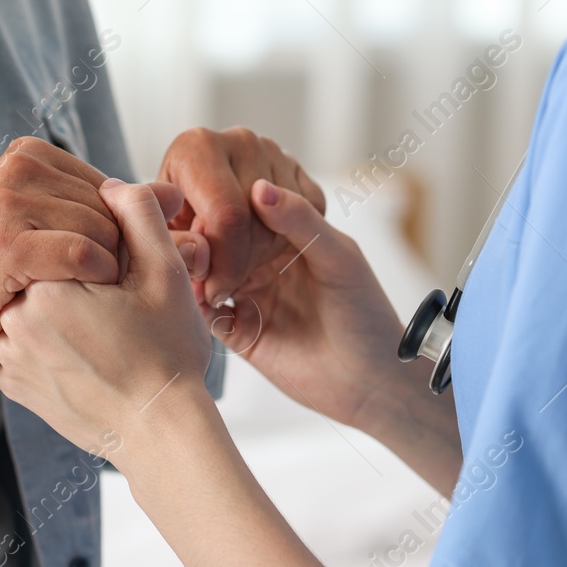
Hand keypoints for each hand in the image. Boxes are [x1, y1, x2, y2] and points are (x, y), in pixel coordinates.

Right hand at [0, 137, 186, 377]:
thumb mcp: (56, 236)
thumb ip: (116, 212)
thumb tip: (175, 194)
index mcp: (26, 155)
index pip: (111, 188)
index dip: (115, 235)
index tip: (92, 268)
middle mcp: (15, 168)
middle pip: (110, 209)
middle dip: (113, 254)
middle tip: (89, 291)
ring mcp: (6, 202)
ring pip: (102, 231)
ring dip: (101, 274)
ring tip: (74, 298)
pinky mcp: (5, 244)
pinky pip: (84, 255)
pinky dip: (90, 283)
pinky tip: (73, 303)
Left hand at [0, 180, 212, 455]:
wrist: (159, 434)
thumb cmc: (168, 355)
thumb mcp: (165, 272)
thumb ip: (138, 214)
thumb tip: (110, 183)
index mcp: (46, 282)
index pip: (63, 240)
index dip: (101, 255)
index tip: (126, 281)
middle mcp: (14, 319)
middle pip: (45, 272)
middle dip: (77, 281)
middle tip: (120, 312)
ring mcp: (8, 356)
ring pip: (33, 309)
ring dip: (61, 313)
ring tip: (106, 338)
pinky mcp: (12, 385)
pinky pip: (26, 347)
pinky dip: (51, 347)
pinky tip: (87, 359)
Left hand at [157, 127, 324, 303]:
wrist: (192, 214)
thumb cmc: (174, 231)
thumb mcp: (164, 242)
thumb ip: (178, 250)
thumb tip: (201, 257)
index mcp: (197, 147)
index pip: (228, 215)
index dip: (224, 265)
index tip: (214, 293)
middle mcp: (238, 139)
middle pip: (258, 219)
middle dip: (241, 265)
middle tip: (221, 286)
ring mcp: (273, 150)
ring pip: (286, 222)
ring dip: (263, 258)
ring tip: (233, 267)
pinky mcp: (300, 169)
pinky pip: (309, 218)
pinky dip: (288, 244)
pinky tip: (256, 251)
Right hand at [209, 180, 407, 430]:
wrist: (371, 380)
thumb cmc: (366, 313)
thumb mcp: (339, 256)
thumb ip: (300, 221)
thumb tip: (259, 187)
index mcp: (287, 236)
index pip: (245, 210)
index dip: (226, 205)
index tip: (211, 204)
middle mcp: (262, 263)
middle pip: (219, 240)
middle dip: (204, 236)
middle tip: (196, 238)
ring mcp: (248, 296)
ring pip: (207, 274)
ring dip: (197, 268)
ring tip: (195, 266)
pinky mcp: (238, 331)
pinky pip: (206, 313)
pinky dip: (195, 302)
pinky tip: (200, 296)